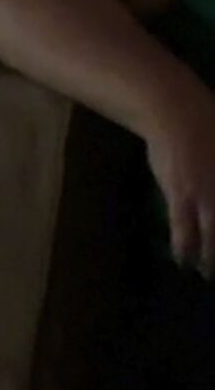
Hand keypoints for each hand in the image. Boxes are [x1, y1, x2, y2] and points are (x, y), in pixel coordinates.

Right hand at [146, 92, 214, 275]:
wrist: (178, 115)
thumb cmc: (208, 127)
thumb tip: (210, 195)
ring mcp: (209, 198)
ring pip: (213, 239)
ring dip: (211, 260)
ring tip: (208, 274)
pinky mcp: (183, 198)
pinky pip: (185, 232)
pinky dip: (185, 250)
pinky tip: (184, 263)